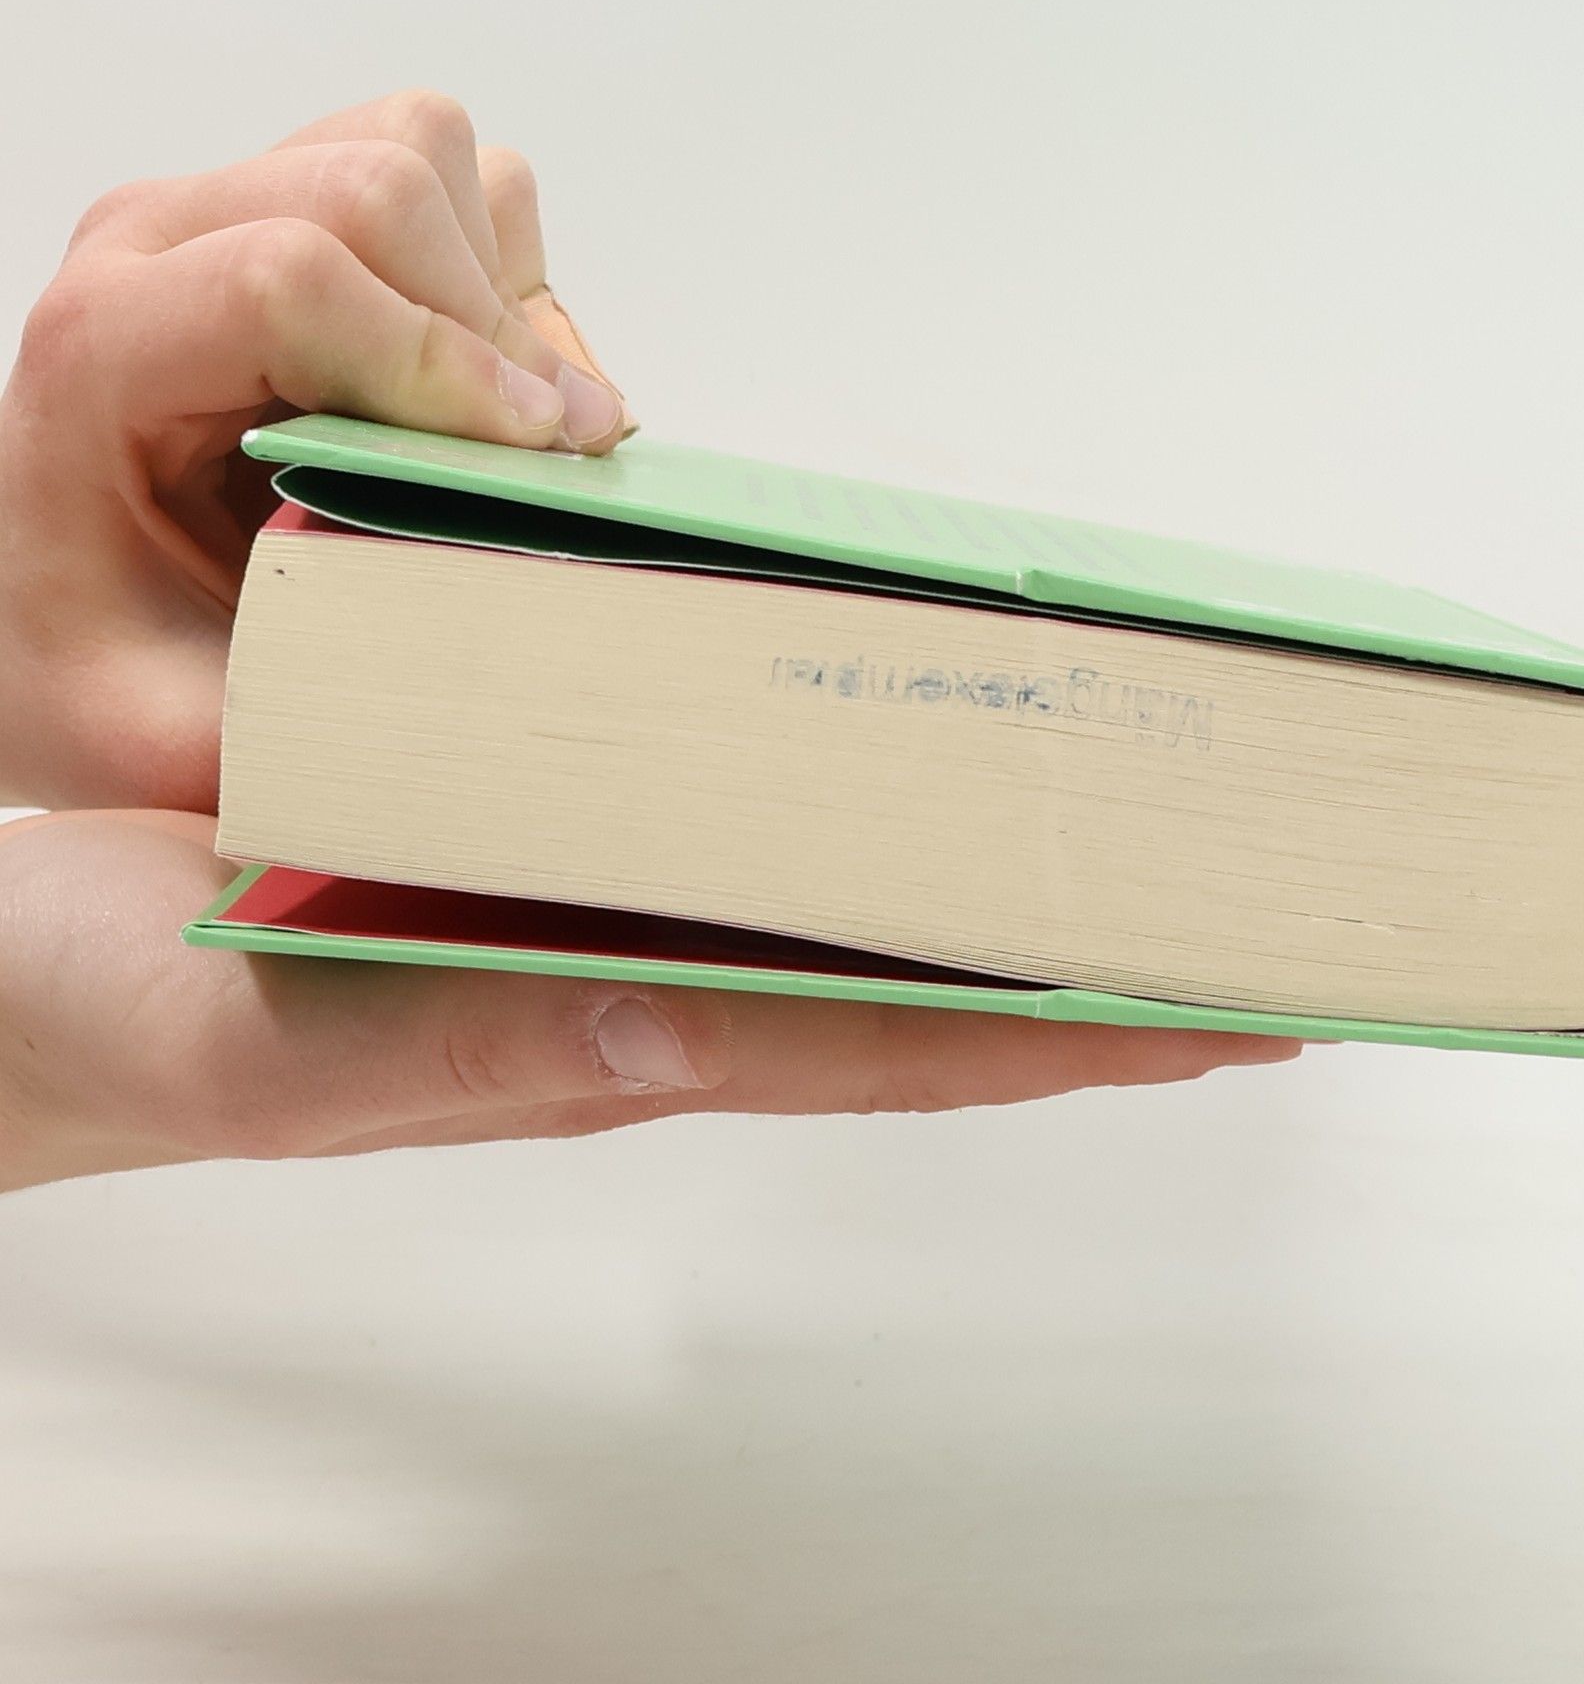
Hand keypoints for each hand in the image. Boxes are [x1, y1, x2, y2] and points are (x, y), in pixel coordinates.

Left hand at [0, 90, 628, 813]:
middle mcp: (160, 246)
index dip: (438, 363)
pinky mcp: (303, 211)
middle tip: (552, 458)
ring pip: (421, 149)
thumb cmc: (108, 672)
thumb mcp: (184, 736)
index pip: (289, 282)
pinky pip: (451, 175)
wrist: (66, 620)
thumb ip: (319, 697)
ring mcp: (232, 211)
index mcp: (104, 354)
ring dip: (500, 282)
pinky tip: (495, 387)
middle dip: (494, 326)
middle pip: (375, 187)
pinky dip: (506, 267)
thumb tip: (509, 637)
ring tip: (517, 421)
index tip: (536, 458)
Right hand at [0, 812, 1304, 1191]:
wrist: (1, 966)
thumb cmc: (113, 1022)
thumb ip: (490, 1051)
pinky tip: (904, 746)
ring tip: (1128, 816)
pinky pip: (737, 808)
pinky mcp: (536, 836)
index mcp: (604, 1041)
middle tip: (1245, 895)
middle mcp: (632, 974)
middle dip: (1085, 946)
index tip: (1238, 1005)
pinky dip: (847, 779)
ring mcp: (595, 903)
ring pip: (845, 885)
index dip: (1074, 1033)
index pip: (896, 1046)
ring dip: (990, 860)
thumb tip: (681, 1034)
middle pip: (910, 970)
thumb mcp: (285, 1047)